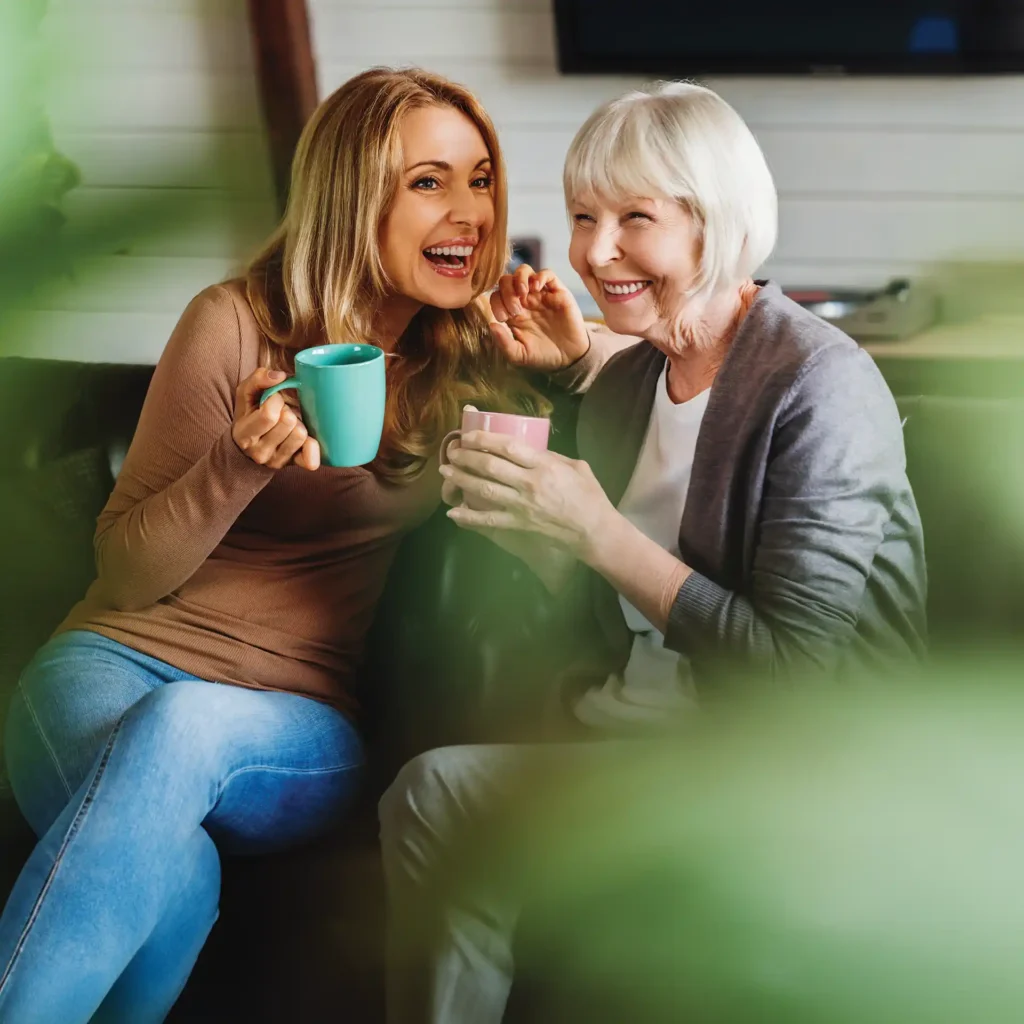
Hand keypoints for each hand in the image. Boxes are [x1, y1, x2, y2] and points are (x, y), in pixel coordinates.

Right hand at [231, 368, 320, 470]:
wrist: (249, 446)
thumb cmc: (250, 414)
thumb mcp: (246, 394)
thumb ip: (258, 378)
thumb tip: (280, 376)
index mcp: (244, 434)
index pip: (269, 414)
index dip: (275, 400)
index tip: (273, 400)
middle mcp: (259, 452)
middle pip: (288, 423)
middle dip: (288, 411)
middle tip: (282, 412)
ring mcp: (276, 461)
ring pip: (300, 435)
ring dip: (299, 424)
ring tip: (289, 425)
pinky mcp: (293, 465)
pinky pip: (309, 459)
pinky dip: (312, 447)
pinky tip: (306, 439)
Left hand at [439, 429, 615, 562]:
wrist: (594, 530)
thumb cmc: (589, 496)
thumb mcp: (576, 466)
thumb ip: (550, 456)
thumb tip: (528, 450)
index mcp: (545, 466)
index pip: (509, 447)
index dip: (485, 439)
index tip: (469, 435)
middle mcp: (529, 484)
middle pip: (490, 466)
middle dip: (467, 457)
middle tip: (452, 451)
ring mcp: (522, 506)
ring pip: (484, 490)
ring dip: (462, 479)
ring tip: (446, 470)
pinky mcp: (518, 524)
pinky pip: (489, 520)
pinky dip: (469, 518)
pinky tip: (453, 512)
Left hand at [489, 265, 590, 370]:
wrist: (569, 357)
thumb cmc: (543, 356)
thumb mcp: (519, 355)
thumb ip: (503, 343)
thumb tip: (491, 325)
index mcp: (512, 313)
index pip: (497, 296)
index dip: (496, 303)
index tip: (504, 318)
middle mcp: (524, 301)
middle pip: (507, 280)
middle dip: (506, 291)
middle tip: (515, 309)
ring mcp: (540, 295)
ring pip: (524, 271)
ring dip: (519, 278)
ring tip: (523, 293)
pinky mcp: (557, 292)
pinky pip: (547, 274)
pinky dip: (539, 276)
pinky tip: (537, 289)